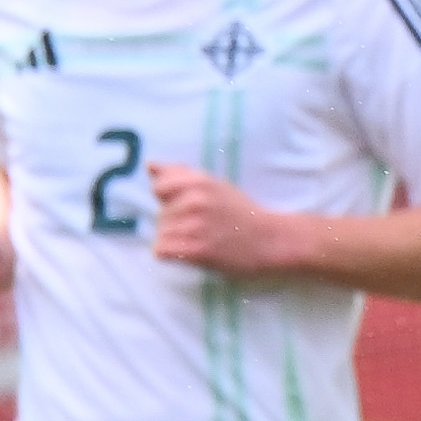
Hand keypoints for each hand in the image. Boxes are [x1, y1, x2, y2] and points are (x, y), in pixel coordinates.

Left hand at [147, 163, 304, 277]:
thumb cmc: (242, 213)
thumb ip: (181, 175)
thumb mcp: (214, 185)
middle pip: (161, 214)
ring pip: (162, 234)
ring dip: (177, 241)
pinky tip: (192, 253)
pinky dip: (173, 254)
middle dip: (176, 223)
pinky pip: (162, 251)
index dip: (170, 199)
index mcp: (198, 181)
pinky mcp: (196, 250)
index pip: (159, 188)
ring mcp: (194, 226)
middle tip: (204, 228)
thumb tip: (150, 166)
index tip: (191, 207)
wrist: (271, 241)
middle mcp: (194, 201)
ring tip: (202, 241)